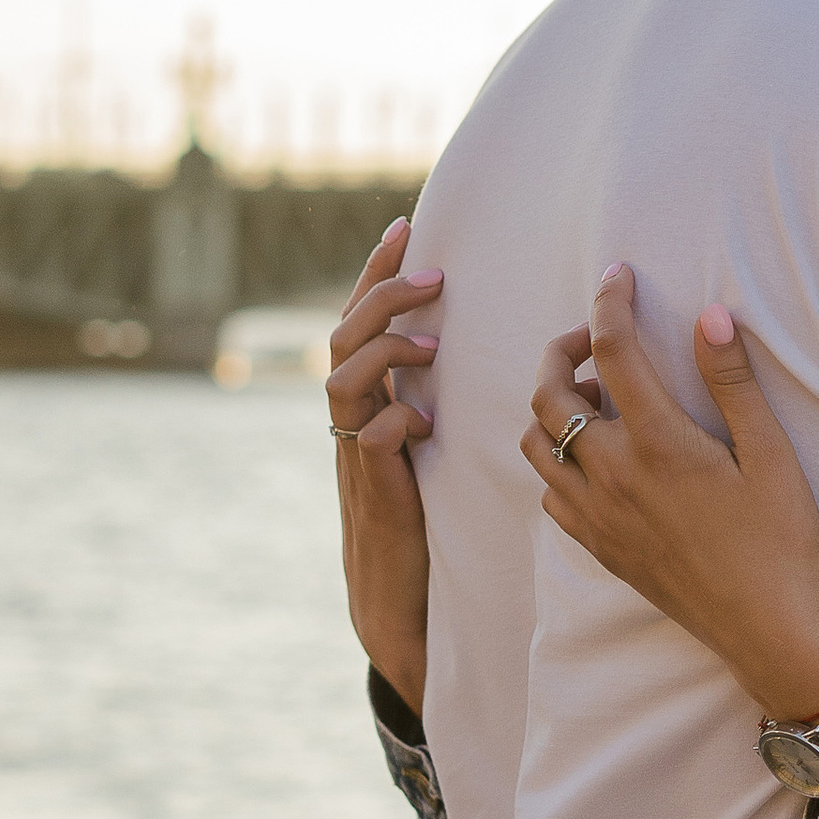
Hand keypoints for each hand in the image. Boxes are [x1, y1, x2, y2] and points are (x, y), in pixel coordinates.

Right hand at [327, 220, 440, 714]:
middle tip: (433, 276)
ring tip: (434, 344)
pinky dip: (394, 421)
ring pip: (343, 379)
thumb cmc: (423, 513)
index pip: (361, 320)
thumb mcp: (426, 440)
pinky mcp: (373, 489)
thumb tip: (477, 342)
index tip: (406, 226)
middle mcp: (351, 418)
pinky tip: (422, 422)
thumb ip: (435, 394)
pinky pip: (369, 440)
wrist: (396, 592)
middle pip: (342, 337)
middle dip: (383, 296)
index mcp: (366, 399)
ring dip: (388, 351)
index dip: (378, 272)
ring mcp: (354, 452)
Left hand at [518, 265, 818, 722]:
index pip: (613, 350)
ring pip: (536, 443)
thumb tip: (710, 314)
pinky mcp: (597, 546)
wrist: (766, 627)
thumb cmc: (780, 539)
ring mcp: (597, 515)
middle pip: (548, 393)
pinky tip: (596, 456)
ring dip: (551, 405)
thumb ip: (733, 381)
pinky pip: (549, 492)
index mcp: (657, 443)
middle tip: (597, 336)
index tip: (619, 275)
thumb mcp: (770, 454)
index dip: (610, 301)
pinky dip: (556, 460)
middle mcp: (612, 475)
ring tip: (594, 394)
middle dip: (563, 349)